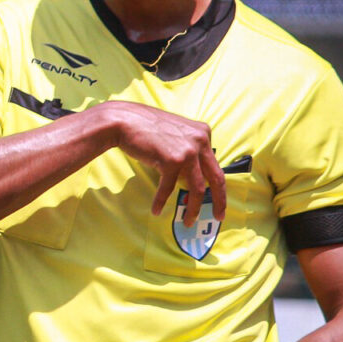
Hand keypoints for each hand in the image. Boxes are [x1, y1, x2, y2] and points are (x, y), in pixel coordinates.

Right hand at [104, 101, 226, 223]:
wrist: (123, 120)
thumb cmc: (145, 126)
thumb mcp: (176, 131)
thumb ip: (189, 145)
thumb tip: (194, 170)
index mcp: (203, 133)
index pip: (215, 164)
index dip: (216, 184)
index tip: (216, 197)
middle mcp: (200, 141)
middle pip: (216, 178)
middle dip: (219, 201)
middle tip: (218, 216)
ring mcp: (187, 151)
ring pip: (197, 188)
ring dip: (193, 208)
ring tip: (189, 221)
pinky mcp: (171, 161)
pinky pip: (169, 187)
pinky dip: (161, 200)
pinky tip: (156, 210)